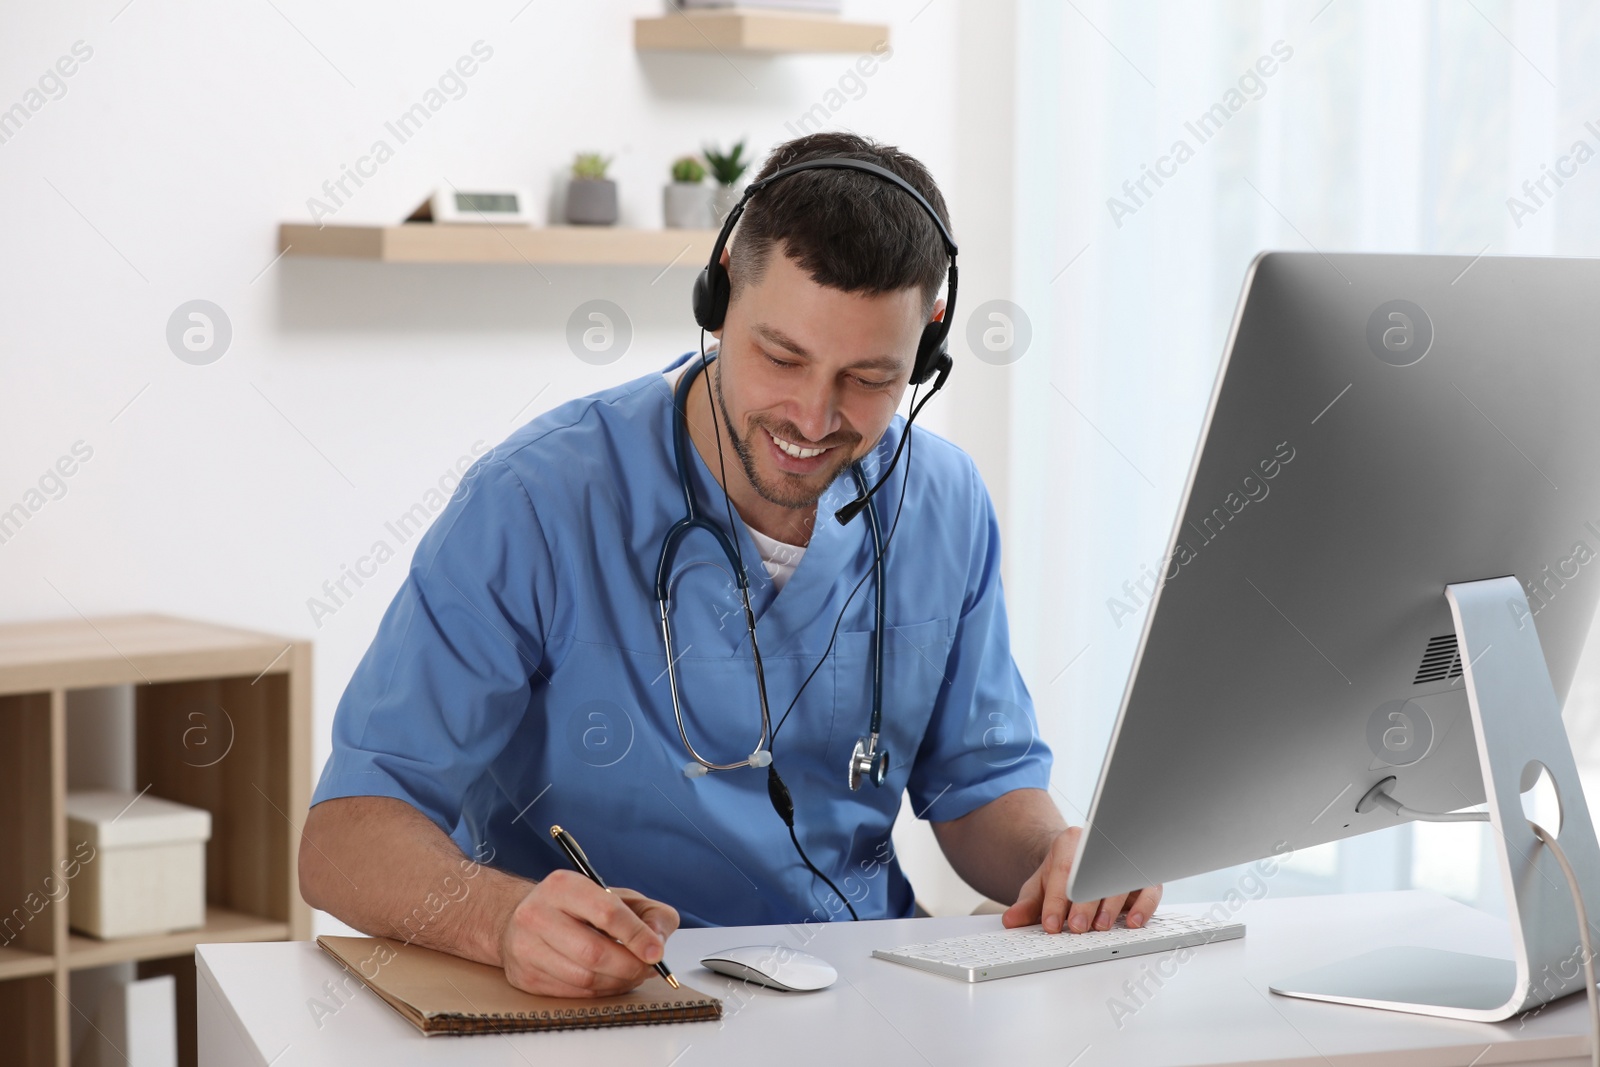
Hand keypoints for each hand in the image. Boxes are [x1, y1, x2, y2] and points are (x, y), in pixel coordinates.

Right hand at [498, 870, 680, 996]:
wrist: (520, 918)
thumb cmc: (576, 907)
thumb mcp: (616, 896)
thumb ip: (650, 912)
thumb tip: (658, 941)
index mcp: (564, 886)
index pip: (607, 912)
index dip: (637, 936)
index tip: (656, 953)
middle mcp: (538, 914)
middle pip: (594, 952)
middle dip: (629, 966)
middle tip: (647, 969)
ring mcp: (527, 947)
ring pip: (584, 978)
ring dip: (617, 982)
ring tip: (631, 974)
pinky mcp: (526, 976)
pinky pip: (573, 993)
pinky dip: (600, 992)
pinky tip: (609, 981)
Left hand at [1001, 826, 1161, 933]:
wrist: (1079, 858)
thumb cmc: (1062, 872)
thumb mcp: (1040, 885)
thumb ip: (1026, 905)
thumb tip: (1011, 920)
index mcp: (1069, 843)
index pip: (1064, 870)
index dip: (1057, 900)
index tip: (1051, 923)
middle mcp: (1098, 847)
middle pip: (1094, 874)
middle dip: (1084, 904)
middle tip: (1076, 927)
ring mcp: (1122, 861)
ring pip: (1121, 881)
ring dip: (1111, 907)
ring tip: (1100, 927)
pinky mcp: (1142, 876)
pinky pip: (1149, 889)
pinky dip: (1143, 907)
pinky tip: (1132, 922)